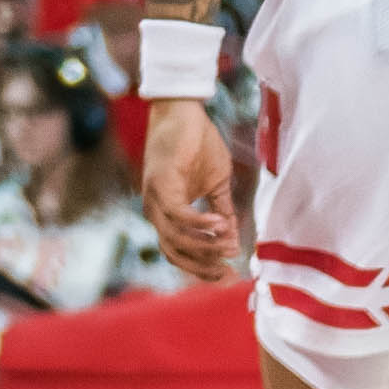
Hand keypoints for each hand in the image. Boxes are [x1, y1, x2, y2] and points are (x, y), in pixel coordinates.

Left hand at [139, 97, 245, 279]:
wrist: (185, 111)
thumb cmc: (198, 145)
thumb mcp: (216, 185)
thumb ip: (222, 212)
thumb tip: (233, 240)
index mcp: (166, 213)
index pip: (179, 252)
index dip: (202, 268)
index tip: (228, 276)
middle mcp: (155, 210)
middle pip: (174, 252)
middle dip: (203, 266)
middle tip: (229, 272)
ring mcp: (155, 197)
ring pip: (176, 237)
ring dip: (205, 245)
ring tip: (229, 244)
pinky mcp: (160, 183)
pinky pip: (179, 213)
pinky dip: (200, 223)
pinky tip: (221, 224)